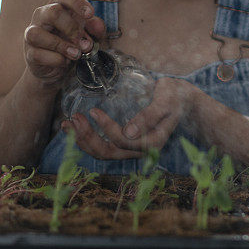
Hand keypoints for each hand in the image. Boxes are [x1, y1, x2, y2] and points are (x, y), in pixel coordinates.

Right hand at [23, 0, 105, 84]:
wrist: (58, 66)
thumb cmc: (73, 42)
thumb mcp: (89, 34)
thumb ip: (95, 28)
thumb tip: (98, 26)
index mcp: (59, 6)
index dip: (78, 3)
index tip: (89, 14)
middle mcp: (42, 16)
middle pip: (53, 12)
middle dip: (71, 28)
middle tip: (84, 43)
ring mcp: (32, 34)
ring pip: (37, 33)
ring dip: (61, 45)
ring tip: (76, 54)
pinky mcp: (30, 53)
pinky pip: (38, 54)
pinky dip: (56, 59)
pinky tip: (65, 61)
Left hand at [61, 77, 195, 158]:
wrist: (181, 99)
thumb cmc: (174, 96)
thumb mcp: (165, 101)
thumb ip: (149, 116)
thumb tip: (129, 132)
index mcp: (152, 142)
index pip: (123, 141)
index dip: (106, 128)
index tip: (93, 111)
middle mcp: (141, 150)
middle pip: (109, 152)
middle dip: (88, 137)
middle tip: (74, 119)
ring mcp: (132, 148)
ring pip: (103, 153)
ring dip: (83, 141)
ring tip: (67, 124)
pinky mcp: (125, 142)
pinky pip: (103, 147)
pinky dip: (87, 139)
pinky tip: (74, 129)